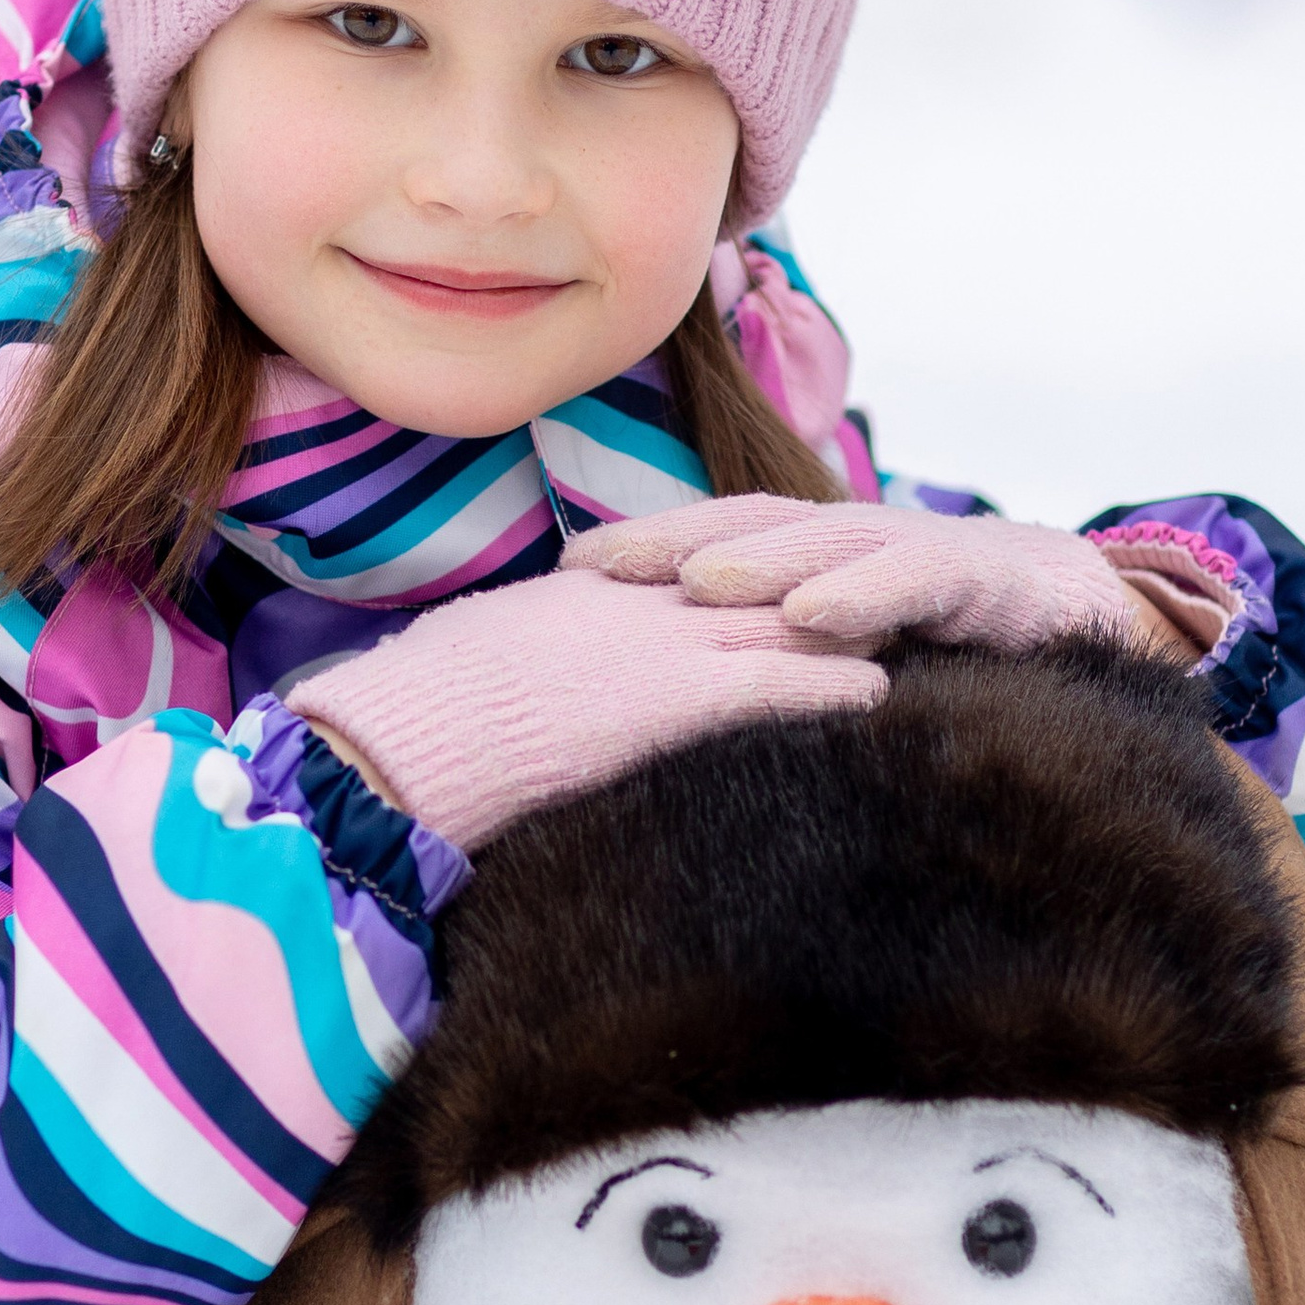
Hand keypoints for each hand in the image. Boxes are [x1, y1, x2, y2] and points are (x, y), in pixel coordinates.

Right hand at [287, 564, 888, 850]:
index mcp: (581, 595)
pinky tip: (879, 696)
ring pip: (774, 620)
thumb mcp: (470, 657)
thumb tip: (505, 666)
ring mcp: (657, 647)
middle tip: (869, 589)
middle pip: (744, 581)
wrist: (407, 736)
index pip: (678, 568)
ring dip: (840, 626)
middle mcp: (631, 605)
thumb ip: (512, 651)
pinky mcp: (674, 701)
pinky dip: (830, 686)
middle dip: (807, 583)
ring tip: (898, 632)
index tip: (774, 573)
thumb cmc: (417, 712)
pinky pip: (774, 683)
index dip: (734, 571)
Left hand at [563, 494, 1222, 659]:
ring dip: (759, 562)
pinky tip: (813, 615)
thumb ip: (786, 680)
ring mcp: (918, 553)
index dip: (645, 552)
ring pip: (826, 546)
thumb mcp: (857, 667)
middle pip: (751, 531)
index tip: (565, 577)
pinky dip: (863, 594)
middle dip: (670, 543)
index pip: (718, 543)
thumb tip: (677, 731)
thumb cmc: (958, 653)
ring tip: (696, 582)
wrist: (1098, 622)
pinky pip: (916, 580)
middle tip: (594, 569)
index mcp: (817, 563)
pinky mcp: (982, 577)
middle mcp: (858, 547)